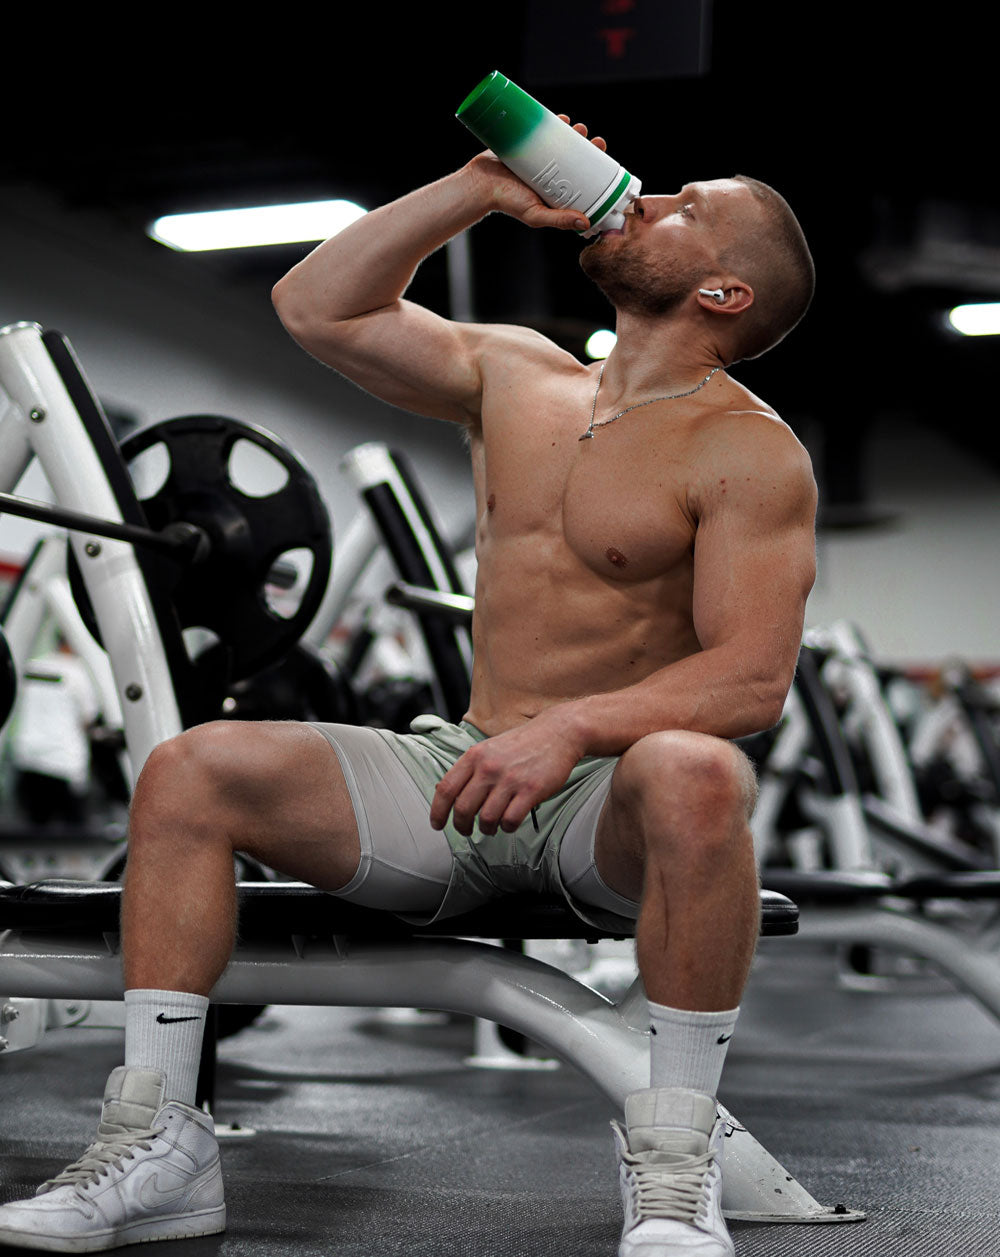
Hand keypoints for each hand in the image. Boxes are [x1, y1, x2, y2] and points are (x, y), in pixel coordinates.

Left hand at [430, 712, 584, 836]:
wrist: (557, 732)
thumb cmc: (521, 744)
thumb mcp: (488, 749)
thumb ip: (468, 769)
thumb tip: (441, 790)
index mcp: (474, 756)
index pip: (446, 789)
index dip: (438, 811)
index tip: (437, 824)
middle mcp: (489, 767)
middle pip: (463, 808)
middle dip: (462, 826)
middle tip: (466, 831)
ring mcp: (510, 779)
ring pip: (487, 818)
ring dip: (487, 830)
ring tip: (491, 828)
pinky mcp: (531, 790)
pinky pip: (511, 820)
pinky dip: (508, 827)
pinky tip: (510, 823)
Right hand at [466, 117, 607, 232]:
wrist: (480, 184)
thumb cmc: (507, 203)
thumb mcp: (536, 215)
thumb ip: (559, 220)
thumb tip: (585, 223)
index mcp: (556, 188)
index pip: (581, 176)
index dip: (595, 166)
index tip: (603, 157)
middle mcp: (550, 172)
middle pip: (574, 155)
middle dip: (587, 145)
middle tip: (593, 139)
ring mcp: (538, 156)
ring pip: (561, 141)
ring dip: (574, 132)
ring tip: (579, 127)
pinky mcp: (526, 143)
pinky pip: (543, 130)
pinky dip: (553, 122)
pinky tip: (562, 119)